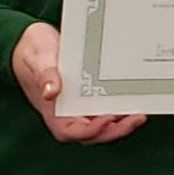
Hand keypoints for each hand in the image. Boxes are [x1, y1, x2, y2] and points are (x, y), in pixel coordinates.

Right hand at [12, 21, 144, 143]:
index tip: (108, 119)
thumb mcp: (39, 59)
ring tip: (140, 114)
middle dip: (114, 130)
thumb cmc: (33, 51)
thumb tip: (51, 92)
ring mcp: (78, 106)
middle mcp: (66, 112)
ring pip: (101, 125)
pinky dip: (120, 111)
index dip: (90, 130)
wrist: (33, 41)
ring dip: (121, 124)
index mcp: (51, 110)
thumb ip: (45, 75)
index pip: (70, 131)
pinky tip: (134, 102)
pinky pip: (105, 109)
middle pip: (91, 133)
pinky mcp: (88, 97)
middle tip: (137, 118)